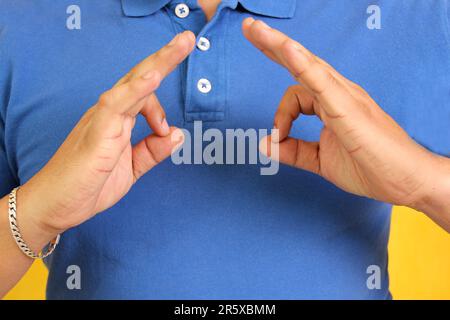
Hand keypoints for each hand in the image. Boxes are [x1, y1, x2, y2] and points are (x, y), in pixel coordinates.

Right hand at [20, 31, 195, 235]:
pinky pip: (115, 104)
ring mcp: (102, 120)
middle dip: (166, 58)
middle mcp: (110, 113)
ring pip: (131, 83)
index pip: (145, 96)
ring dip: (158, 63)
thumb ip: (153, 151)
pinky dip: (135, 90)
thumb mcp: (131, 169)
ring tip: (181, 44)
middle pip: (140, 77)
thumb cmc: (88, 185)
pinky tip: (153, 77)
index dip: (160, 109)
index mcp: (117, 120)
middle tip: (188, 39)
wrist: (54, 207)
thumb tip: (177, 134)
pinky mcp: (96, 133)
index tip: (165, 132)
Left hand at [242, 18, 448, 222]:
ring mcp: (344, 96)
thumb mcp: (320, 161)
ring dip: (279, 45)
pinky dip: (301, 64)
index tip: (278, 138)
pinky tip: (285, 48)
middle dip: (271, 44)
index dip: (280, 114)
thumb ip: (293, 152)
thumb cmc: (370, 167)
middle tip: (249, 27)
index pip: (296, 90)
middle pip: (300, 62)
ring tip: (254, 29)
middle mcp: (337, 93)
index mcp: (331, 104)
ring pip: (307, 64)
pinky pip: (321, 81)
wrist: (405, 181)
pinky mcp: (348, 108)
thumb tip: (264, 144)